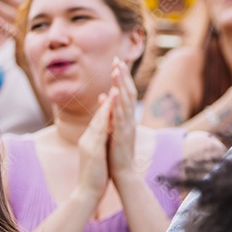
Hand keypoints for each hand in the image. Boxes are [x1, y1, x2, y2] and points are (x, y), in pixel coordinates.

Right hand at [77, 90, 114, 203]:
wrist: (87, 193)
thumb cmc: (94, 176)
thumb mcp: (97, 157)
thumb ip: (99, 145)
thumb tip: (104, 137)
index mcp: (90, 140)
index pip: (99, 120)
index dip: (106, 106)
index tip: (113, 92)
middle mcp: (88, 139)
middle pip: (98, 116)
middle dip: (107, 100)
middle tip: (113, 88)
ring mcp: (89, 144)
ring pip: (99, 121)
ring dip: (107, 105)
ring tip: (115, 89)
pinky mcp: (93, 150)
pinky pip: (100, 132)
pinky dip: (106, 120)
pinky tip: (111, 111)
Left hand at [106, 58, 137, 176]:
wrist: (123, 172)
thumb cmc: (116, 152)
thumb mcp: (111, 127)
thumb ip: (108, 111)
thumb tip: (102, 95)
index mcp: (126, 117)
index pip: (126, 93)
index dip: (122, 78)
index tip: (117, 63)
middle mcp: (130, 118)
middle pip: (128, 92)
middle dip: (123, 75)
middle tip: (118, 59)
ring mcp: (128, 126)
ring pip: (125, 101)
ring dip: (121, 84)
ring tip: (116, 70)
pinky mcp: (123, 134)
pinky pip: (120, 116)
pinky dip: (117, 103)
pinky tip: (114, 92)